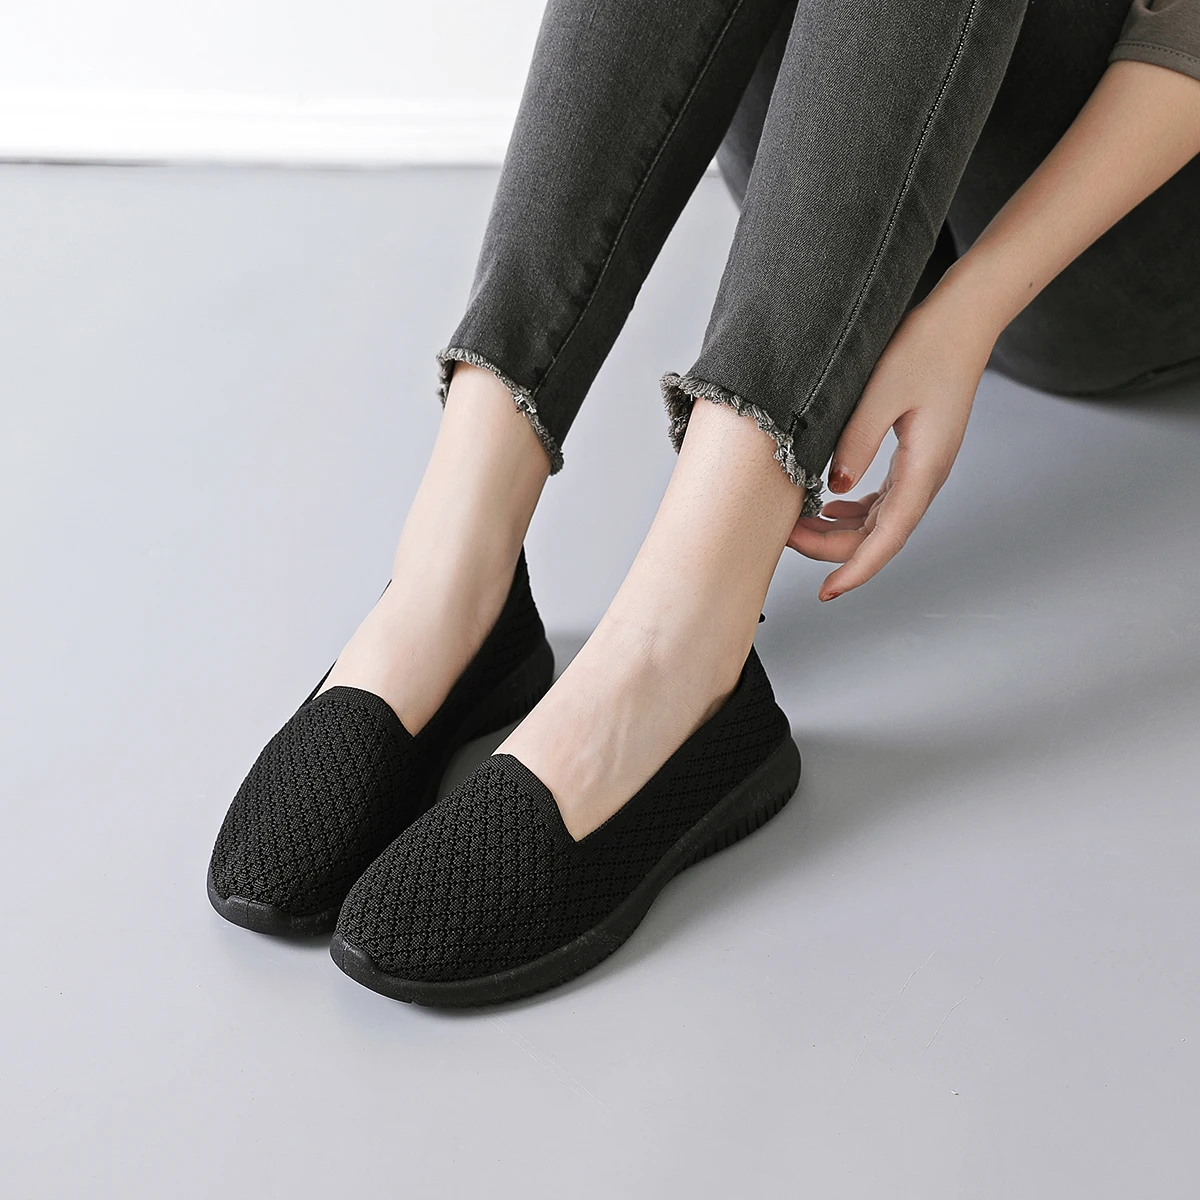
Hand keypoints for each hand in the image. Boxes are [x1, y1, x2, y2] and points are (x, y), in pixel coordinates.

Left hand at [786, 296, 995, 599]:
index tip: (828, 592)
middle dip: (832, 548)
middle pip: (877, 535)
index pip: (886, 538)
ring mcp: (923, 467)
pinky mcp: (915, 455)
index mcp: (923, 469)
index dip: (856, 570)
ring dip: (839, 530)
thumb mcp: (880, 394)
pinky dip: (853, 511)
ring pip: (878, 519)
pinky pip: (882, 498)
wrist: (962, 319)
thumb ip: (855, 443)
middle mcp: (927, 476)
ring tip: (797, 526)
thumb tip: (833, 489)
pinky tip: (828, 506)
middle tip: (787, 540)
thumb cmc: (926, 347)